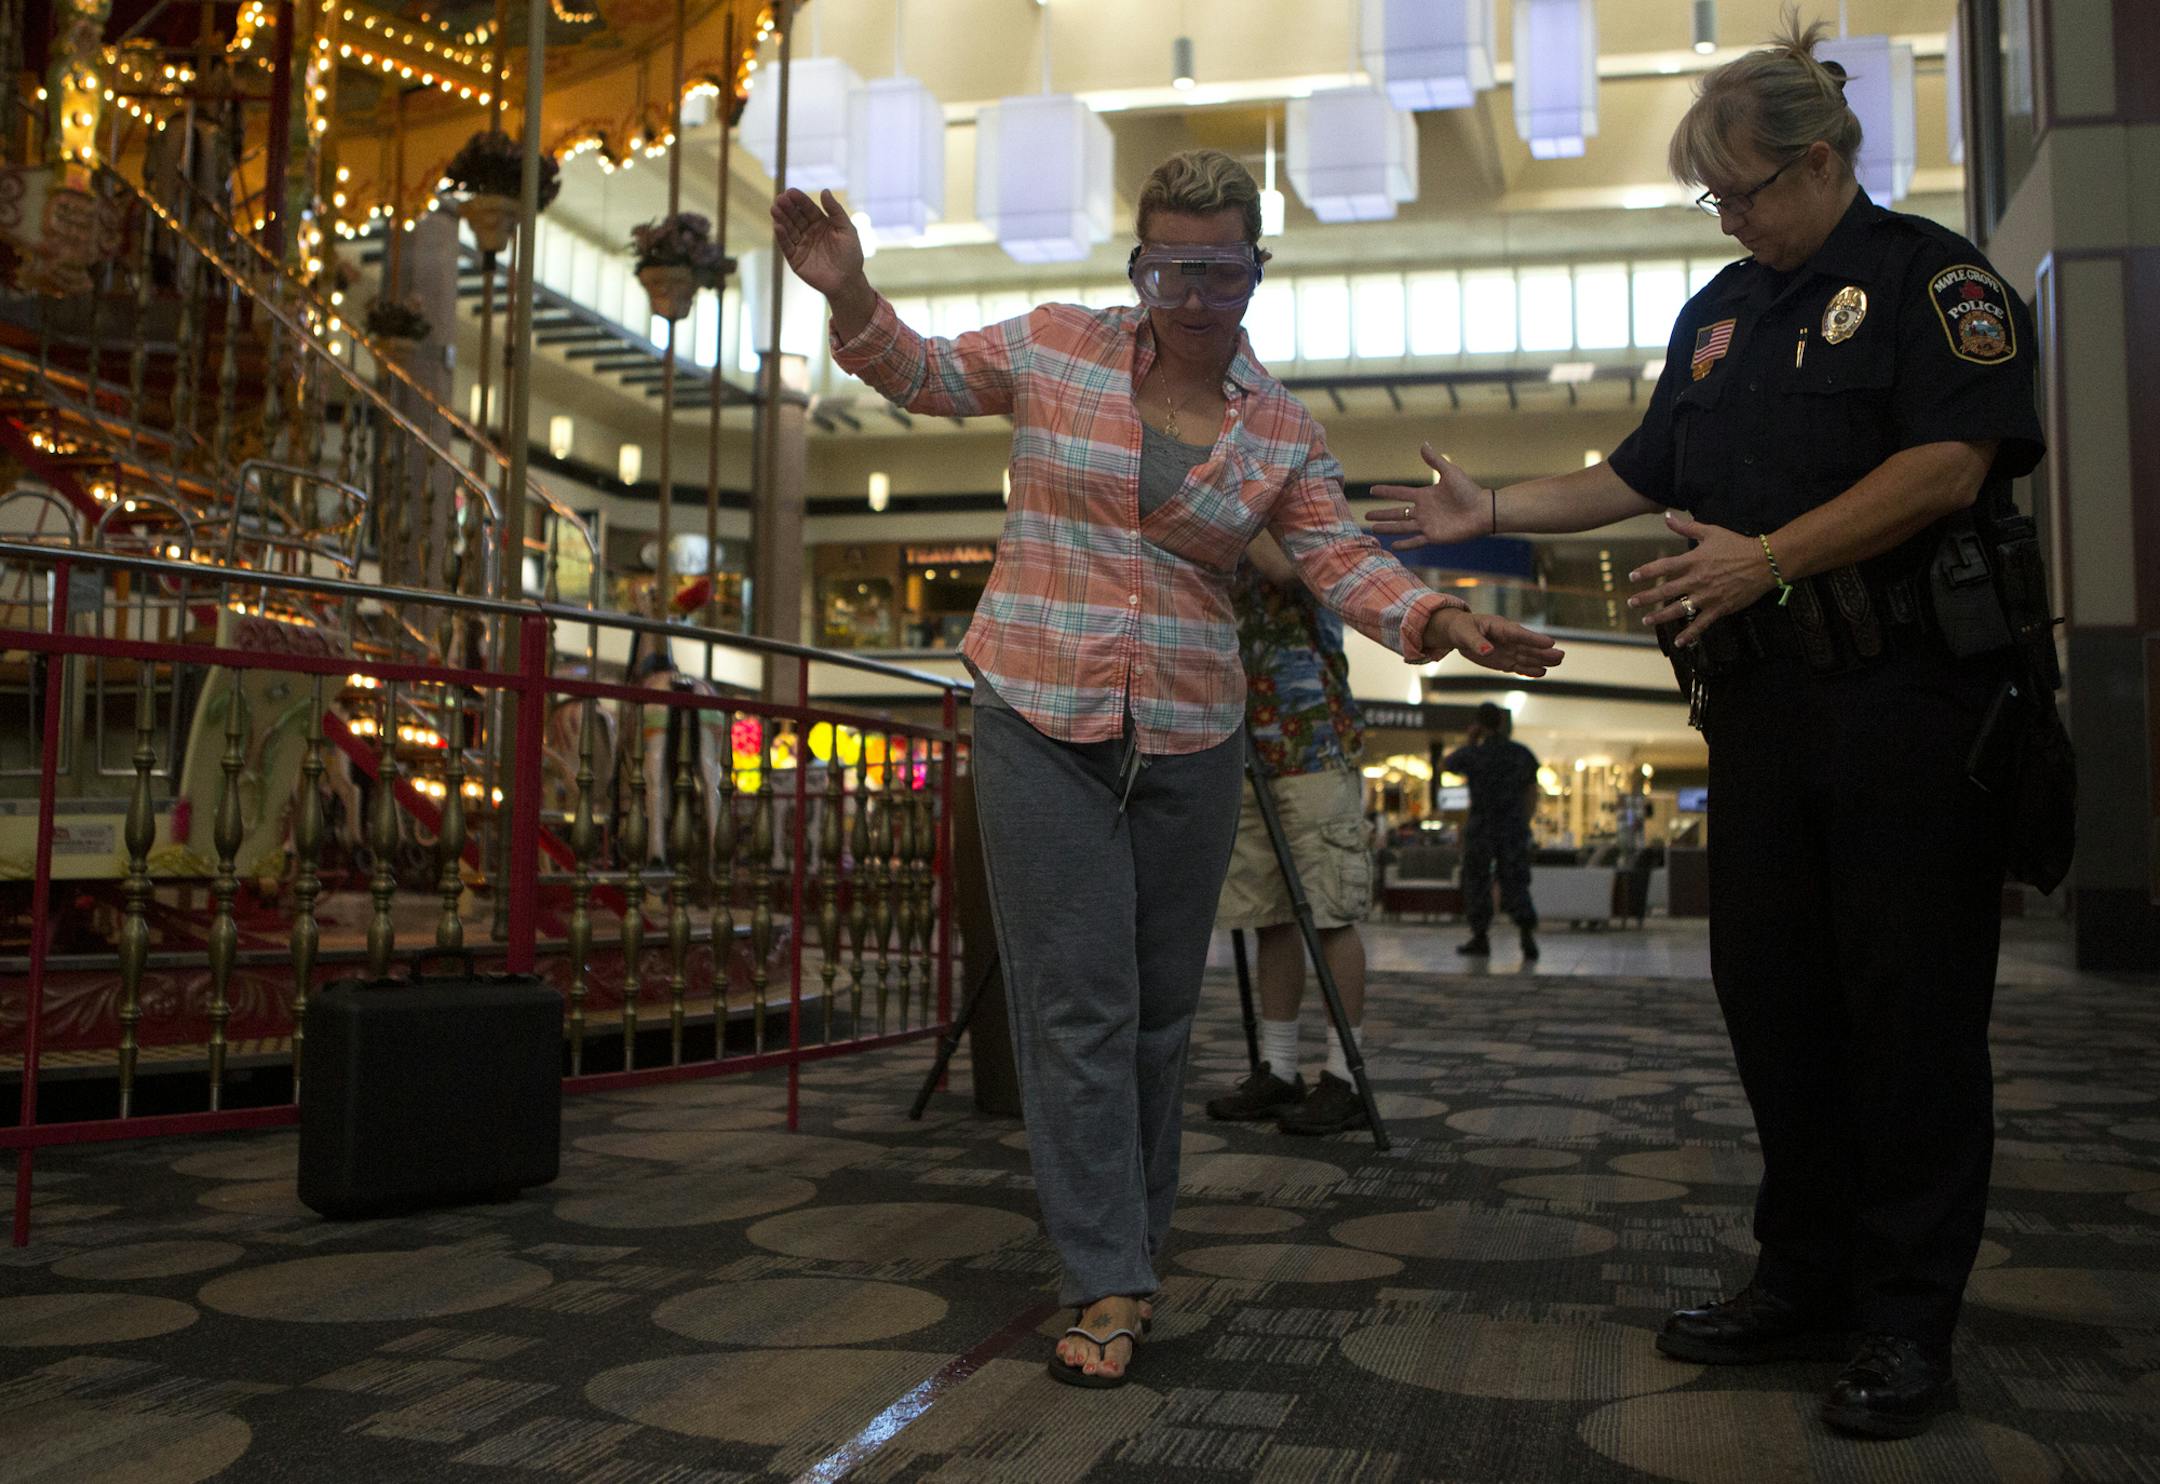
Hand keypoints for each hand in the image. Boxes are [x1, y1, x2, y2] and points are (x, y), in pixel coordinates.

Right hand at [769, 187, 867, 304]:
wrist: (848, 281)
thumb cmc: (851, 255)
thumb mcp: (847, 229)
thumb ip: (835, 211)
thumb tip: (824, 190)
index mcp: (821, 223)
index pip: (807, 208)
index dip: (799, 200)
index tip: (791, 191)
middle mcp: (809, 232)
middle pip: (796, 217)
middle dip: (787, 207)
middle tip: (780, 199)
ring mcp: (801, 245)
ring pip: (789, 229)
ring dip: (781, 219)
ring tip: (775, 209)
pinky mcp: (795, 259)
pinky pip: (787, 246)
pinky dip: (782, 237)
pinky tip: (777, 226)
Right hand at [1366, 444, 1489, 549]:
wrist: (1482, 510)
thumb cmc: (1468, 490)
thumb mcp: (1450, 472)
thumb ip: (1435, 461)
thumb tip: (1423, 444)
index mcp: (1425, 495)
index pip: (1400, 493)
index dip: (1386, 492)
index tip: (1372, 490)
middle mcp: (1423, 510)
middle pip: (1397, 513)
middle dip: (1382, 514)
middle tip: (1366, 515)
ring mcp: (1427, 524)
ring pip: (1401, 527)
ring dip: (1387, 528)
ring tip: (1374, 529)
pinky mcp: (1433, 536)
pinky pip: (1415, 541)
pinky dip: (1404, 544)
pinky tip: (1393, 546)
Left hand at [1426, 608, 1562, 677]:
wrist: (1458, 633)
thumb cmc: (1462, 628)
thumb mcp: (1465, 634)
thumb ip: (1477, 643)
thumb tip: (1487, 651)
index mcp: (1500, 627)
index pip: (1519, 634)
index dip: (1534, 639)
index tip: (1550, 642)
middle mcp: (1508, 639)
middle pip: (1528, 646)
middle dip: (1544, 651)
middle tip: (1561, 655)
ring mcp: (1508, 650)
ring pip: (1527, 657)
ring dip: (1541, 661)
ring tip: (1557, 663)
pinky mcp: (1504, 660)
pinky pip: (1518, 665)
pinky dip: (1528, 670)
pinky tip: (1541, 673)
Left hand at [1624, 511, 1776, 646]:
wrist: (1765, 562)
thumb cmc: (1738, 545)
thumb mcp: (1711, 532)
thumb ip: (1687, 527)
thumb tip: (1668, 517)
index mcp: (1694, 560)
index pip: (1663, 567)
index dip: (1646, 572)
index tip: (1632, 576)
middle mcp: (1697, 579)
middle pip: (1666, 591)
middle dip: (1646, 598)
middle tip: (1631, 603)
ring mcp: (1708, 596)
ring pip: (1679, 609)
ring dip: (1660, 617)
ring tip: (1646, 621)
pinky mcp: (1720, 608)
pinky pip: (1701, 624)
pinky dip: (1690, 634)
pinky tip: (1679, 643)